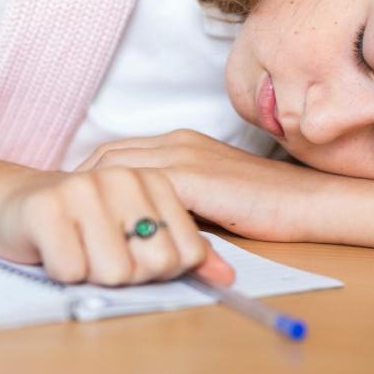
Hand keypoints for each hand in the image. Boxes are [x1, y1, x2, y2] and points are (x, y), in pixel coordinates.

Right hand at [0, 166, 234, 286]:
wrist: (14, 202)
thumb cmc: (85, 221)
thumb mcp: (145, 229)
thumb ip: (186, 249)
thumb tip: (225, 278)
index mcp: (154, 177)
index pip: (186, 252)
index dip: (162, 268)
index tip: (135, 254)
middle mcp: (123, 177)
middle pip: (156, 264)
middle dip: (130, 273)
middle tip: (103, 254)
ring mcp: (84, 188)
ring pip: (115, 271)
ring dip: (95, 273)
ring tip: (80, 249)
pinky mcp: (47, 207)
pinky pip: (72, 269)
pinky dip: (63, 271)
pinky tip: (55, 248)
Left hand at [77, 130, 321, 242]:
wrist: (309, 200)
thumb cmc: (269, 203)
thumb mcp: (215, 193)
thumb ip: (183, 196)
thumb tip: (149, 220)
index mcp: (181, 141)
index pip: (117, 150)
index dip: (91, 175)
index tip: (75, 200)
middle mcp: (177, 141)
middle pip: (107, 156)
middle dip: (80, 183)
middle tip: (64, 213)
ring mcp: (184, 156)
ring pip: (116, 170)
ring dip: (93, 197)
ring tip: (77, 224)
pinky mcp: (194, 179)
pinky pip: (140, 192)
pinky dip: (119, 210)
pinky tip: (109, 232)